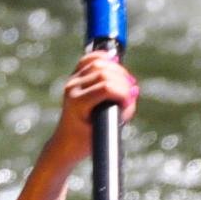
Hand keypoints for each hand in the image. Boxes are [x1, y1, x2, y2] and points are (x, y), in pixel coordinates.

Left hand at [49, 49, 138, 166]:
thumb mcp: (108, 131)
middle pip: (104, 72)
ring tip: (124, 82)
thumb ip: (125, 111)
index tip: (128, 103)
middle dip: (122, 82)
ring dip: (117, 70)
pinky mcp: (74, 76)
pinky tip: (114, 61)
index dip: (123, 93)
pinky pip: (89, 58)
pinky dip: (103, 57)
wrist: (67, 141)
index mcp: (77, 103)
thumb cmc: (88, 140)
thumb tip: (133, 90)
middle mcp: (72, 88)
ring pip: (99, 63)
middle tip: (128, 95)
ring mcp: (72, 81)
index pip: (106, 87)